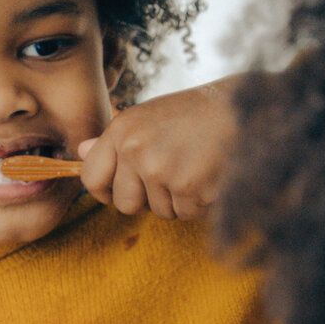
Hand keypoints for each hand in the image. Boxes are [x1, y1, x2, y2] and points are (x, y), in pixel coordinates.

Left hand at [78, 75, 239, 219]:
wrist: (243, 109)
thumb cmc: (196, 114)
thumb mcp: (149, 117)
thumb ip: (115, 140)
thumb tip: (81, 152)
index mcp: (122, 130)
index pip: (91, 177)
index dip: (105, 191)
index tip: (120, 191)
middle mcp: (136, 150)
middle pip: (125, 204)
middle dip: (146, 200)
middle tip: (171, 176)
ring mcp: (161, 170)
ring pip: (160, 211)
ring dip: (178, 200)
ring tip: (196, 168)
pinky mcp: (188, 188)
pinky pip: (186, 214)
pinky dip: (200, 203)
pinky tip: (210, 176)